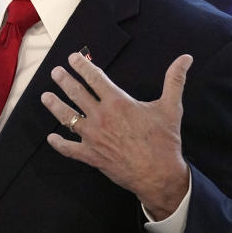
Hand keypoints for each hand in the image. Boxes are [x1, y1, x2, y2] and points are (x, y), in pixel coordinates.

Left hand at [41, 53, 193, 219]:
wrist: (158, 174)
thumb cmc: (164, 140)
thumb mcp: (171, 107)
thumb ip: (174, 80)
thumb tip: (186, 58)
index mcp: (117, 102)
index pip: (94, 78)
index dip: (82, 66)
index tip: (73, 58)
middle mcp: (101, 117)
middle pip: (76, 94)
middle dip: (64, 81)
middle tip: (55, 72)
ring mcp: (93, 137)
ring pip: (67, 117)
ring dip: (55, 106)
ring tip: (45, 96)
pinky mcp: (91, 155)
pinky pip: (69, 149)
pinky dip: (59, 143)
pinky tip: (51, 138)